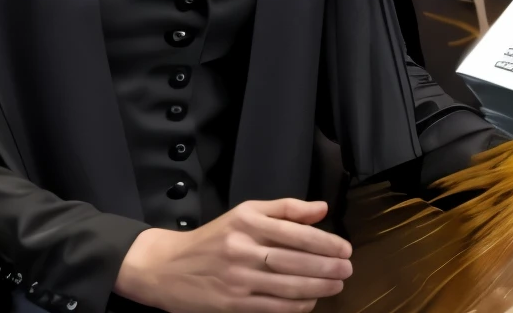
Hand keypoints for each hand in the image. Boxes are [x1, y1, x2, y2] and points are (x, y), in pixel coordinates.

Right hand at [113, 198, 351, 312]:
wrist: (165, 267)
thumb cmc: (213, 237)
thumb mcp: (245, 212)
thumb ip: (285, 209)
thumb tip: (322, 210)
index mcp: (248, 222)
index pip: (295, 232)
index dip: (325, 242)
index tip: (345, 249)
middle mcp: (242, 249)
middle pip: (294, 260)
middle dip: (326, 267)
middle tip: (347, 270)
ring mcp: (236, 278)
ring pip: (285, 286)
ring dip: (317, 288)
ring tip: (337, 285)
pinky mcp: (230, 303)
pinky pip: (270, 306)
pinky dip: (294, 306)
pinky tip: (310, 302)